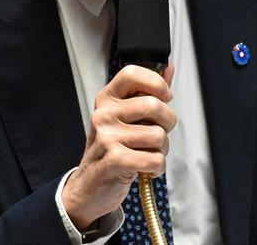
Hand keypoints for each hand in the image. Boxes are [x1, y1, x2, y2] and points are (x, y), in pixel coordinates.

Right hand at [62, 65, 175, 229]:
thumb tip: (168, 68)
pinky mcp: (115, 160)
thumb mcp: (123, 117)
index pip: (132, 73)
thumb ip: (147, 91)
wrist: (88, 187)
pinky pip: (155, 159)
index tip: (164, 97)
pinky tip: (145, 168)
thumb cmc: (110, 149)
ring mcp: (107, 137)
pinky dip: (157, 167)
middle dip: (167, 123)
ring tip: (146, 153)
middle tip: (157, 134)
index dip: (156, 83)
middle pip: (154, 105)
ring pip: (158, 135)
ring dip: (161, 150)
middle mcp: (104, 114)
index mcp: (106, 99)